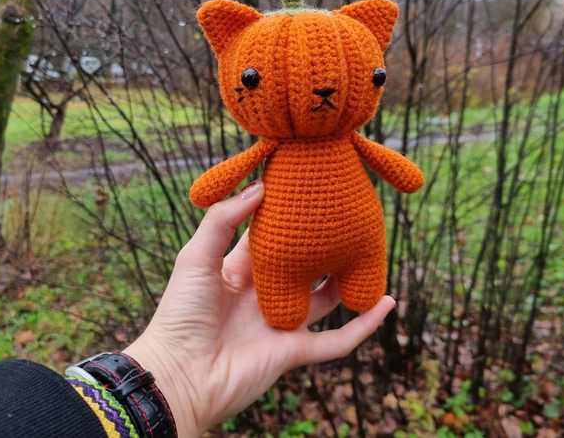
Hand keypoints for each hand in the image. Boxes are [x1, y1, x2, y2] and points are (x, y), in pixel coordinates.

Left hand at [124, 180, 394, 436]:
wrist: (176, 375)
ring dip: (348, 282)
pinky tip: (387, 304)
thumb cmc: (180, 313)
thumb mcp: (195, 257)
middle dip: (324, 248)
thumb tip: (259, 186)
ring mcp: (282, 324)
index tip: (309, 191)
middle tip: (351, 220)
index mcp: (241, 272)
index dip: (288, 218)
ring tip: (373, 256)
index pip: (272, 239)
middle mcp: (266, 295)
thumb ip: (223, 220)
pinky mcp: (293, 351)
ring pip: (326, 300)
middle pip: (304, 267)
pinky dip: (363, 326)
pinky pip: (336, 341)